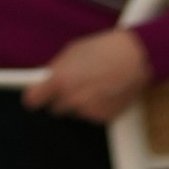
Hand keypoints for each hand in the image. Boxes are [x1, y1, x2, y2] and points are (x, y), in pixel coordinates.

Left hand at [23, 29, 152, 123]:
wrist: (135, 59)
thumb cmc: (106, 50)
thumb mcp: (73, 50)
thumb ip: (57, 68)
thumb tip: (48, 78)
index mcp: (59, 80)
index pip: (32, 100)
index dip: (34, 97)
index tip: (35, 96)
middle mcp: (70, 99)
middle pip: (55, 109)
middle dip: (61, 98)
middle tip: (75, 84)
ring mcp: (87, 111)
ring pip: (76, 112)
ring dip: (81, 102)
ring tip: (96, 84)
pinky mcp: (102, 118)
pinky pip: (92, 115)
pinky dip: (97, 107)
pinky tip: (106, 92)